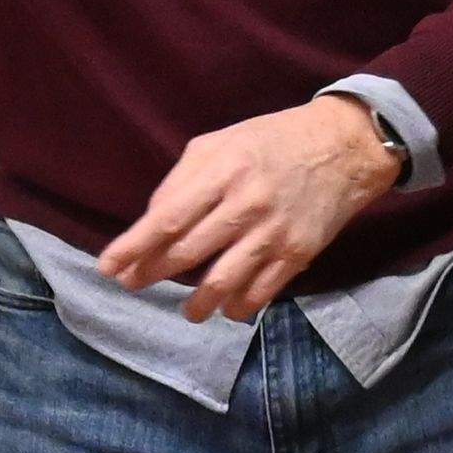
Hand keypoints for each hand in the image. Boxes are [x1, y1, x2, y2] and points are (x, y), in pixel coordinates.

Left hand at [96, 96, 401, 324]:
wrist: (343, 147)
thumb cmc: (272, 141)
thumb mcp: (220, 142)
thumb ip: (183, 178)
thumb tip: (153, 220)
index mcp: (223, 170)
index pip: (168, 217)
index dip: (134, 246)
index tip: (109, 267)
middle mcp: (246, 203)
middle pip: (189, 252)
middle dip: (153, 273)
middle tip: (133, 284)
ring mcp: (273, 232)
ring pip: (223, 281)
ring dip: (197, 303)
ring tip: (189, 310)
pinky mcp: (298, 253)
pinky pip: (261, 292)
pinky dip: (239, 306)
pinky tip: (227, 308)